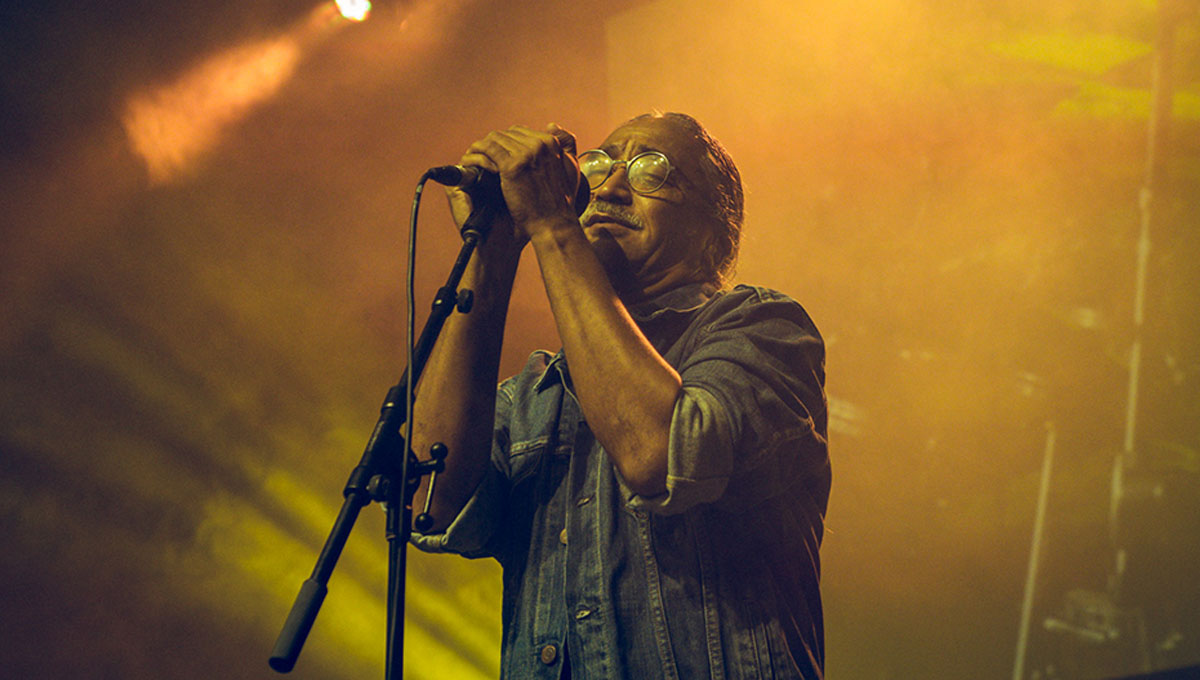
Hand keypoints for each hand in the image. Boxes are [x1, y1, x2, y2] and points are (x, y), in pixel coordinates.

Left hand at [458, 123, 581, 242]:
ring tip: (472, 160)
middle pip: (505, 134)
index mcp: (551, 142)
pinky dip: (476, 155)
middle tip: (480, 157)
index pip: (519, 132)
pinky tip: (471, 164)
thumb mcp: (570, 167)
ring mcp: (525, 154)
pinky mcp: (512, 167)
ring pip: (493, 140)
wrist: (554, 225)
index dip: (504, 142)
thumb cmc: (559, 203)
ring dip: (480, 148)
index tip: (495, 153)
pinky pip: (487, 151)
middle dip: (491, 145)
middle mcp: (539, 143)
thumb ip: (565, 144)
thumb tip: (551, 125)